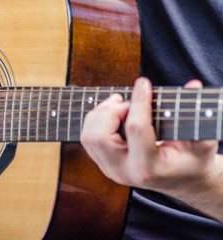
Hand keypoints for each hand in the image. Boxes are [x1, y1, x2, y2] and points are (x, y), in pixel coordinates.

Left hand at [80, 78, 217, 193]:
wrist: (180, 180)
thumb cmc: (191, 160)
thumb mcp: (201, 142)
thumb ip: (195, 116)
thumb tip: (193, 85)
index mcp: (149, 169)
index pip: (136, 129)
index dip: (139, 101)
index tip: (144, 83)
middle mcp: (124, 172)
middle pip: (99, 137)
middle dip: (110, 111)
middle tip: (126, 101)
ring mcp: (110, 169)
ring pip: (89, 137)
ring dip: (100, 114)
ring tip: (119, 103)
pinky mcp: (103, 163)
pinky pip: (87, 138)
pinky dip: (96, 120)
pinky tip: (113, 112)